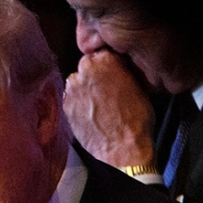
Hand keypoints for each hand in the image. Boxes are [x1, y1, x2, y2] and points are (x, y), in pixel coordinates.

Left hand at [62, 51, 155, 167]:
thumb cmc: (135, 119)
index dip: (107, 66)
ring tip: (100, 104)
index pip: (101, 54)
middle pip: (86, 67)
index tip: (111, 74)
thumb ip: (121, 70)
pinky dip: (79, 103)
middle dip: (94, 76)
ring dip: (85, 89)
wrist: (121, 147)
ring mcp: (72, 88)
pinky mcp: (65, 105)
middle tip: (106, 90)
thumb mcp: (137, 86)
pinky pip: (71, 98)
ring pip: (77, 82)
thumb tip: (116, 67)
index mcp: (105, 60)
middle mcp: (85, 71)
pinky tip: (92, 113)